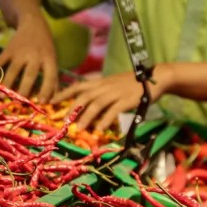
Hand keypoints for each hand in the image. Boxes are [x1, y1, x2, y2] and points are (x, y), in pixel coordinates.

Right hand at [0, 15, 58, 101]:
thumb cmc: (45, 46)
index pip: (50, 76)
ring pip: (13, 70)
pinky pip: (0, 60)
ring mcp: (20, 52)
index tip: (41, 103)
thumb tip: (54, 100)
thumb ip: (54, 78)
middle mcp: (35, 55)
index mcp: (49, 58)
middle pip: (29, 75)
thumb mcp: (53, 58)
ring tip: (2, 97)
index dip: (47, 90)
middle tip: (19, 104)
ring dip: (7, 84)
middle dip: (24, 90)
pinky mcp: (8, 49)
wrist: (32, 22)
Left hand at [53, 65, 174, 131]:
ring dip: (86, 117)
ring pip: (96, 104)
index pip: (76, 86)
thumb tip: (86, 109)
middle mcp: (104, 86)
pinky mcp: (127, 100)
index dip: (62, 93)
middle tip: (64, 122)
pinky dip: (105, 120)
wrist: (155, 77)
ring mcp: (115, 92)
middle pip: (83, 97)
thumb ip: (99, 94)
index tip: (50, 101)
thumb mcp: (112, 85)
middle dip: (72, 109)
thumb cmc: (132, 83)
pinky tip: (99, 130)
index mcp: (99, 82)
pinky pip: (113, 110)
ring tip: (80, 129)